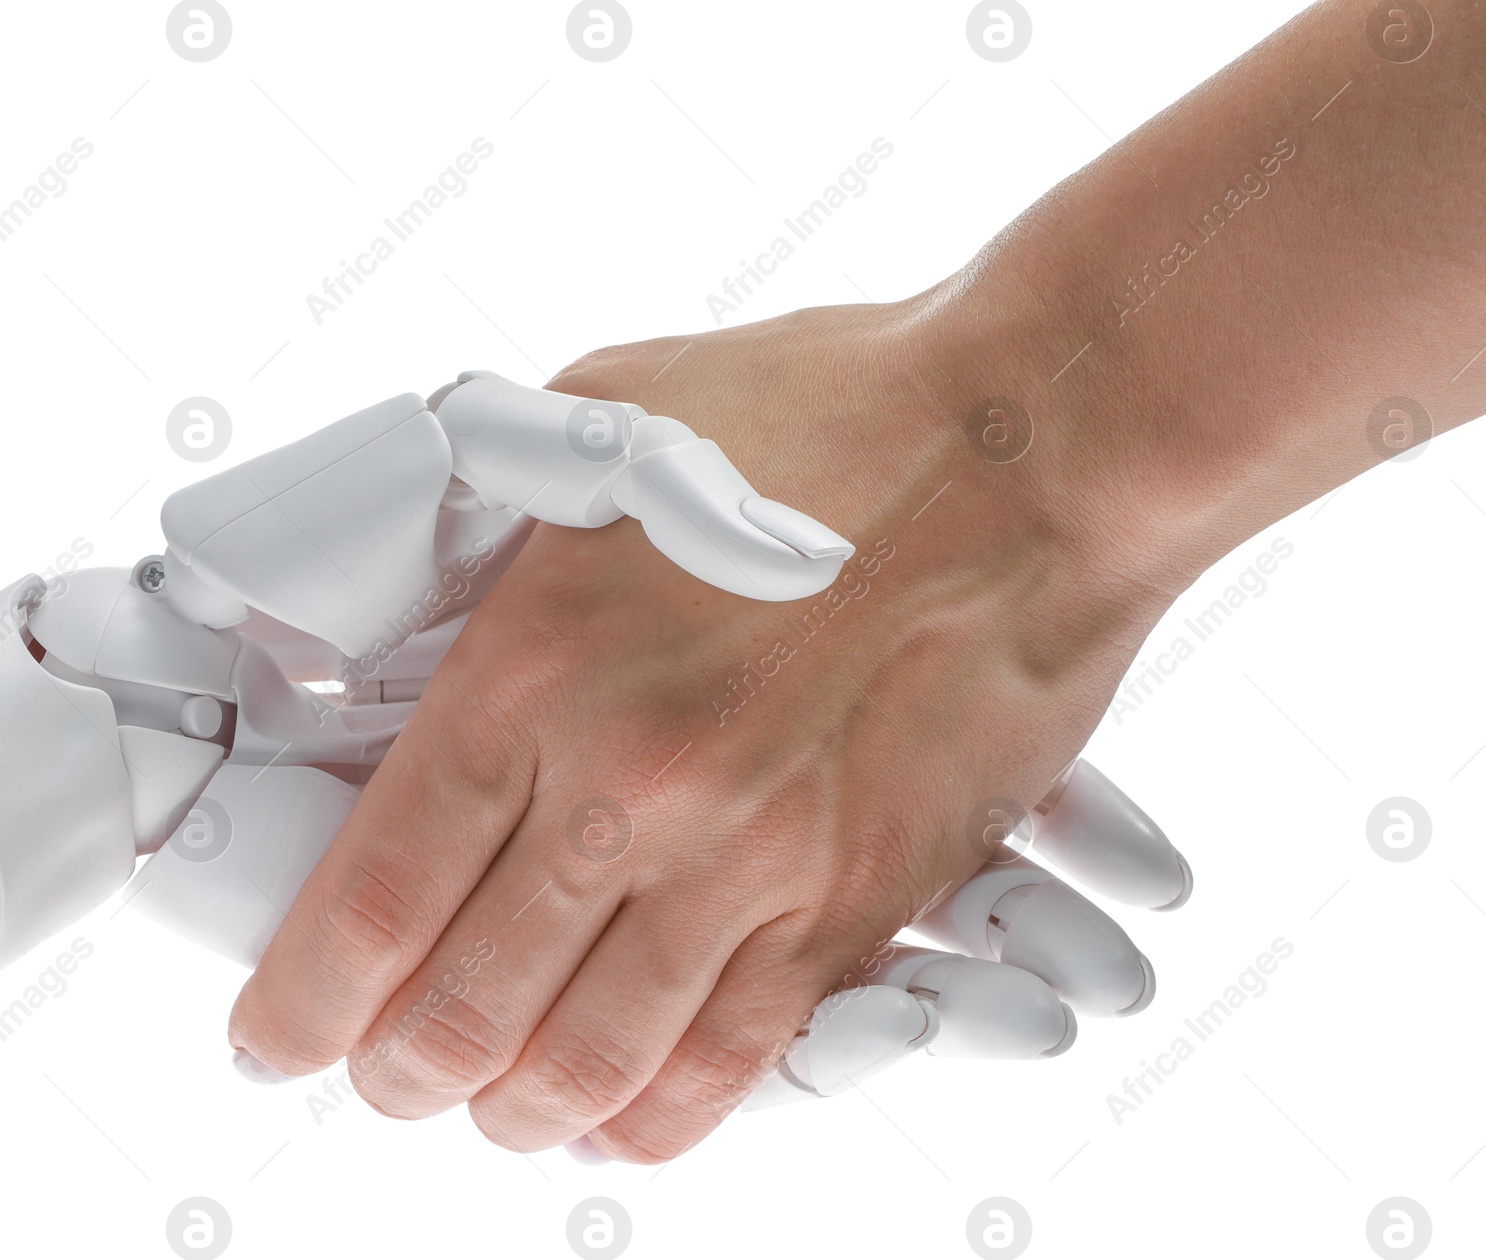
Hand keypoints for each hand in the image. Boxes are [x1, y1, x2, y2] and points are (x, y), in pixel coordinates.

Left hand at [225, 295, 1178, 1160]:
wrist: (1037, 451)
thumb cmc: (829, 411)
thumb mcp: (606, 421)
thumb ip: (494, 522)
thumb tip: (417, 586)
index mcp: (536, 667)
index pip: (371, 905)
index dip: (304, 1004)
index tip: (285, 1036)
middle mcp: (631, 789)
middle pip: (462, 1015)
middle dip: (401, 1075)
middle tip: (390, 1074)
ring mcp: (752, 861)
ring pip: (589, 1068)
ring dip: (519, 1111)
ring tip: (500, 1104)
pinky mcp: (858, 902)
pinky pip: (734, 1069)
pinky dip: (658, 1119)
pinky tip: (626, 1114)